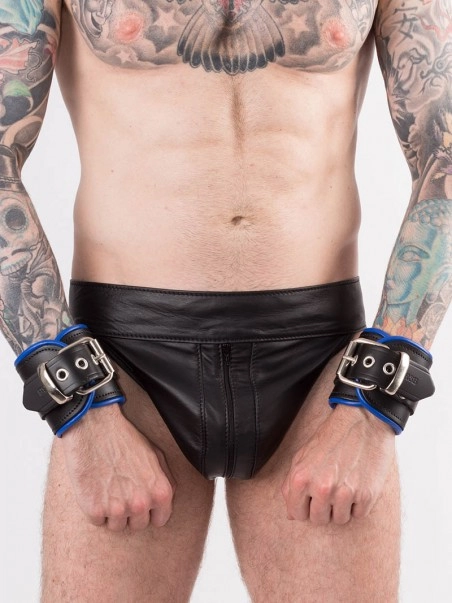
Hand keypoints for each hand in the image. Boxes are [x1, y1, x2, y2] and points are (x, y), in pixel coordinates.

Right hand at [61, 404, 175, 531]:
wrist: (95, 428)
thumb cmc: (126, 439)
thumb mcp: (155, 455)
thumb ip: (165, 480)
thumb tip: (168, 499)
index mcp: (160, 492)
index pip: (159, 520)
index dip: (149, 511)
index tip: (140, 502)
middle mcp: (141, 504)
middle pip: (137, 525)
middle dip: (130, 511)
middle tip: (120, 489)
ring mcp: (117, 509)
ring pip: (116, 526)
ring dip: (111, 511)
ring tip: (107, 486)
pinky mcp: (94, 510)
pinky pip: (97, 521)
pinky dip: (94, 508)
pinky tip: (95, 487)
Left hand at [282, 404, 394, 525]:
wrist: (362, 420)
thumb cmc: (331, 437)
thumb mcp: (302, 456)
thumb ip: (291, 485)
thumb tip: (290, 514)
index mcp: (301, 478)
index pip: (296, 513)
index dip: (304, 507)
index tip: (312, 498)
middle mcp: (321, 488)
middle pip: (319, 519)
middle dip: (323, 507)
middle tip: (331, 487)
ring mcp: (345, 493)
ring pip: (340, 519)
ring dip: (342, 506)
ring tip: (345, 483)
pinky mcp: (366, 495)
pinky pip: (359, 514)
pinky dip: (359, 503)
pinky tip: (358, 482)